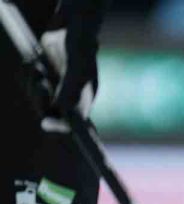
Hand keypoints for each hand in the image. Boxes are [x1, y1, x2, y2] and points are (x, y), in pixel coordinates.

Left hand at [39, 7, 99, 132]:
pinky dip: (28, 76)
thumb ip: (70, 87)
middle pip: (50, 112)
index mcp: (84, 100)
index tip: (47, 124)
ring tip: (37, 66)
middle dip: (40, 98)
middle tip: (40, 81)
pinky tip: (34, 63)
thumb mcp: (77, 66)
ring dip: (32, 84)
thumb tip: (61, 107)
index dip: (60, 126)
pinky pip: (31, 86)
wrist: (72, 27)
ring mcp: (57, 89)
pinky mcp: (45, 79)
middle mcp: (71, 98)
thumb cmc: (81, 45)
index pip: (72, 122)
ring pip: (37, 99)